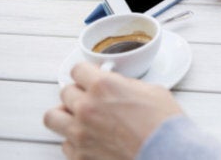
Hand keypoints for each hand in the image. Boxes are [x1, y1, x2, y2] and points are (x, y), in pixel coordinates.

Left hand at [43, 62, 182, 159]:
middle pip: (65, 92)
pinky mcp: (80, 156)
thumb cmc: (164, 125)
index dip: (87, 73)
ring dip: (65, 115)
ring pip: (53, 117)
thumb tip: (119, 85)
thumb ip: (127, 85)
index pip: (77, 69)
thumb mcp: (152, 91)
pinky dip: (74, 141)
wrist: (167, 154)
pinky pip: (65, 144)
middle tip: (92, 98)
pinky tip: (90, 139)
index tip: (91, 77)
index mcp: (103, 86)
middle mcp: (86, 107)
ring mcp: (80, 133)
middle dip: (79, 93)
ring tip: (79, 117)